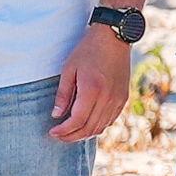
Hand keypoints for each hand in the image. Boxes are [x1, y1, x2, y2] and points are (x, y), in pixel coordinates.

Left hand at [50, 23, 134, 142]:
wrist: (114, 39)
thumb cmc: (87, 50)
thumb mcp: (69, 69)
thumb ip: (63, 94)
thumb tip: (56, 116)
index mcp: (92, 90)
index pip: (78, 121)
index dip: (64, 131)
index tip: (52, 132)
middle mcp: (108, 98)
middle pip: (90, 128)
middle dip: (72, 136)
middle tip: (58, 136)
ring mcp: (118, 100)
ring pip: (101, 127)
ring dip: (85, 134)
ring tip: (69, 133)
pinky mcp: (123, 99)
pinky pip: (110, 120)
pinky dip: (97, 126)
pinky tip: (86, 124)